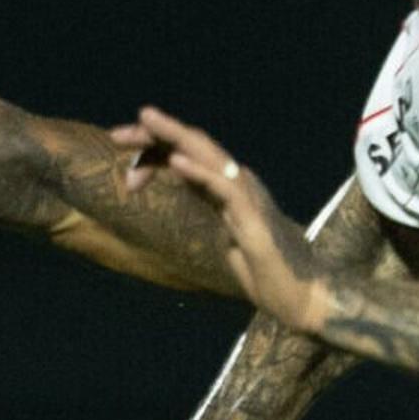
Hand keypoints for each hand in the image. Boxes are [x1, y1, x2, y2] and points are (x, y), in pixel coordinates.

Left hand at [114, 106, 340, 333]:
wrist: (303, 298)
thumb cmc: (268, 273)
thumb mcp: (228, 233)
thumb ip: (211, 208)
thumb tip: (190, 189)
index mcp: (229, 189)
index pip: (188, 157)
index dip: (154, 149)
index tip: (121, 147)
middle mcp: (239, 184)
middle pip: (193, 148)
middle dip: (154, 136)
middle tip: (115, 132)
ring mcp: (248, 198)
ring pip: (208, 156)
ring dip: (174, 137)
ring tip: (144, 122)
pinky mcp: (254, 219)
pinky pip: (224, 189)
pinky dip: (199, 173)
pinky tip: (175, 162)